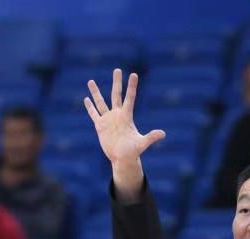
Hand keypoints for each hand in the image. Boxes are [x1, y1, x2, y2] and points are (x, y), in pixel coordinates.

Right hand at [84, 69, 165, 195]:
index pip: (130, 98)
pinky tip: (86, 99)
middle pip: (116, 95)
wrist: (122, 158)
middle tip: (117, 69)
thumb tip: (163, 134)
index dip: (131, 86)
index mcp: (127, 116)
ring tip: (91, 81)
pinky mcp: (100, 126)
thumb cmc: (133, 152)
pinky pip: (94, 114)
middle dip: (117, 82)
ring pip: (101, 102)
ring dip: (95, 92)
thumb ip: (151, 137)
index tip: (134, 74)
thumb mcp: (142, 143)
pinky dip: (90, 107)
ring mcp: (108, 119)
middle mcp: (117, 115)